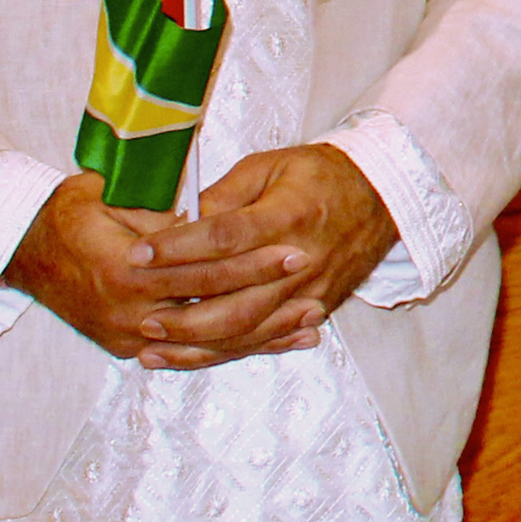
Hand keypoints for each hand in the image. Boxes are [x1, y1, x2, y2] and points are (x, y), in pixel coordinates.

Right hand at [7, 172, 321, 363]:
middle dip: (267, 294)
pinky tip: (278, 342)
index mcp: (124, 271)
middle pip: (213, 309)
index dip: (250, 259)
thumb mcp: (106, 195)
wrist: (23, 253)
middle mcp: (129, 314)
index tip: (291, 244)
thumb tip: (206, 211)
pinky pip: (194, 353)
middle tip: (312, 277)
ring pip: (210, 341)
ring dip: (263, 332)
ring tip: (312, 319)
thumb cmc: (68, 214)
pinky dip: (238, 347)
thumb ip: (156, 208)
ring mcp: (130, 338)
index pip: (201, 268)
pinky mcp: (132, 349)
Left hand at [143, 145, 399, 363]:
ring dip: (194, 342)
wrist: (382, 197)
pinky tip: (187, 356)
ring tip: (151, 344)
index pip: (224, 238)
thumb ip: (223, 195)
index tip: (139, 254)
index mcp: (286, 216)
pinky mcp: (313, 310)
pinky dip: (223, 352)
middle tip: (138, 312)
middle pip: (232, 298)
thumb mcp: (270, 166)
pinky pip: (262, 341)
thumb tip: (177, 220)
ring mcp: (307, 292)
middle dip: (180, 310)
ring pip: (245, 330)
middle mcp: (298, 261)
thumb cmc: (321, 175)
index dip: (178, 248)